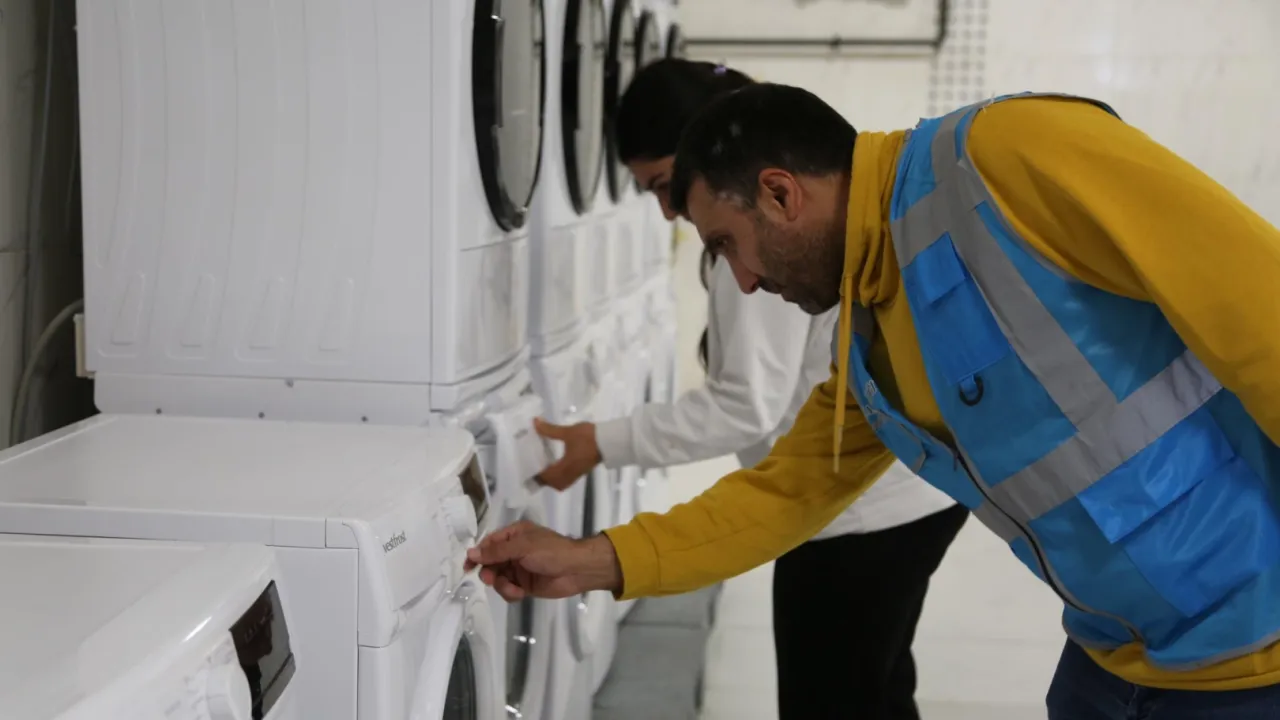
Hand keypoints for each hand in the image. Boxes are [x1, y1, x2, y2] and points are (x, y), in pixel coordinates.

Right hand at [465, 520, 622, 600]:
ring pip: (498, 579)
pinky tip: (521, 593)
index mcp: (514, 535)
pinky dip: (511, 593)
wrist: (576, 570)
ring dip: (501, 585)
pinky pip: (508, 590)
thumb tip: (471, 553)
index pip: (489, 544)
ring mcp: (519, 569)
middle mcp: (514, 551)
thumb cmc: (550, 552)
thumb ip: (496, 551)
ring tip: (514, 589)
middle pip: (490, 563)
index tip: (468, 567)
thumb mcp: (522, 547)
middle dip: (489, 573)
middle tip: (491, 579)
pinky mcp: (525, 585)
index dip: (477, 554)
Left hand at [534, 418, 600, 490]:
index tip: (529, 471)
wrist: (609, 440)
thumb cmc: (588, 436)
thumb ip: (550, 429)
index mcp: (566, 466)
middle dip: (545, 481)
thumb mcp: (567, 432)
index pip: (549, 476)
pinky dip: (561, 477)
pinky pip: (569, 479)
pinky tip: (558, 466)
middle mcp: (572, 473)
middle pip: (556, 484)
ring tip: (546, 469)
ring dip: (554, 480)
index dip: (538, 476)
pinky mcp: (583, 469)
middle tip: (536, 470)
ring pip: (563, 483)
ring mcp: (579, 472)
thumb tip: (535, 422)